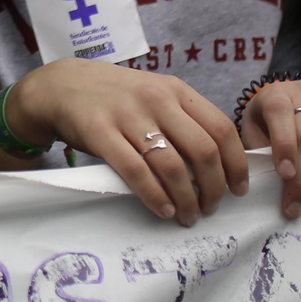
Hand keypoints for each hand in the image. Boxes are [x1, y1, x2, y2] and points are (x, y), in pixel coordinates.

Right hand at [7, 58, 247, 225]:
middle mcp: (156, 100)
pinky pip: (135, 171)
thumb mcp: (155, 94)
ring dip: (186, 199)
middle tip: (211, 207)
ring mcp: (128, 115)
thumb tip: (220, 165)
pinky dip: (154, 196)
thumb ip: (183, 119)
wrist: (62, 86)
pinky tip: (162, 210)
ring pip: (172, 166)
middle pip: (203, 150)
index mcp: (175, 90)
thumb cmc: (116, 97)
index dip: (236, 164)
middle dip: (214, 187)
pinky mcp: (101, 132)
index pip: (221, 128)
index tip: (238, 189)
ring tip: (187, 215)